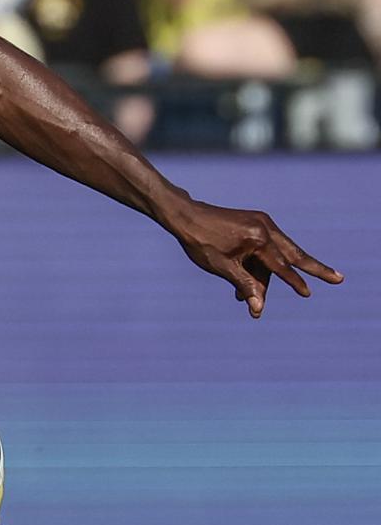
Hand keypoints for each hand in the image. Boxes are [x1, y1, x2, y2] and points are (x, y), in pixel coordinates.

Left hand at [157, 198, 341, 317]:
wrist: (185, 215)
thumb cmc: (200, 242)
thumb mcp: (222, 267)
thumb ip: (245, 286)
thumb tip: (258, 309)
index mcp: (258, 238)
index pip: (281, 266)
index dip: (294, 282)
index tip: (307, 293)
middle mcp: (265, 227)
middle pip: (294, 254)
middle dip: (315, 268)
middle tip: (339, 279)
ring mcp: (261, 222)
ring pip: (279, 253)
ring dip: (274, 275)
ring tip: (265, 297)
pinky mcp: (255, 221)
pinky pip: (268, 246)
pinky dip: (263, 264)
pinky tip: (249, 283)